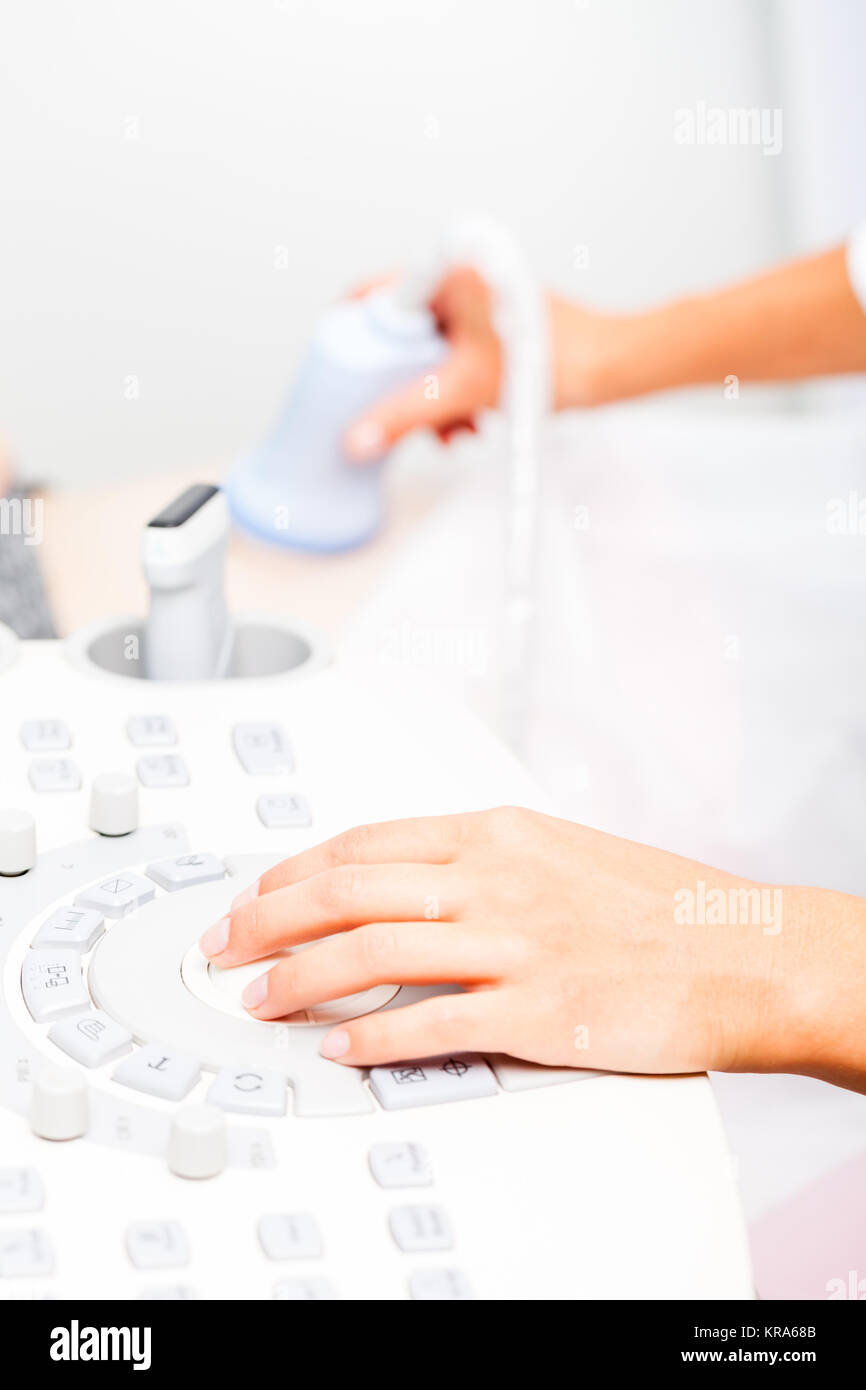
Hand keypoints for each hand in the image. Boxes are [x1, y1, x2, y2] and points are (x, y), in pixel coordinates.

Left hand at [198, 807, 834, 1078]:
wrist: (741, 950)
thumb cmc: (660, 904)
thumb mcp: (562, 848)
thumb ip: (485, 858)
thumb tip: (416, 878)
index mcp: (498, 833)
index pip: (366, 842)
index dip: (296, 869)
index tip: (259, 890)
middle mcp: (495, 880)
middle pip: (348, 890)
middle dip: (269, 918)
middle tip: (224, 942)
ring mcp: (513, 945)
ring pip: (371, 952)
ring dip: (299, 978)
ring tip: (258, 998)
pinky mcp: (535, 1013)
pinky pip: (431, 1024)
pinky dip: (371, 1037)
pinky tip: (337, 1049)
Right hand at [342, 270, 632, 460]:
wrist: (607, 368)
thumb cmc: (553, 360)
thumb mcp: (463, 391)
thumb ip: (405, 415)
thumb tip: (358, 437)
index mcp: (448, 270)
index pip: (373, 293)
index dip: (351, 331)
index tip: (340, 367)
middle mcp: (461, 275)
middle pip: (400, 331)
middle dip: (401, 381)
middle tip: (400, 412)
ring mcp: (478, 299)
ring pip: (429, 351)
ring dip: (431, 395)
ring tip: (449, 430)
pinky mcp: (493, 322)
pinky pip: (455, 356)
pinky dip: (455, 391)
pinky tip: (468, 422)